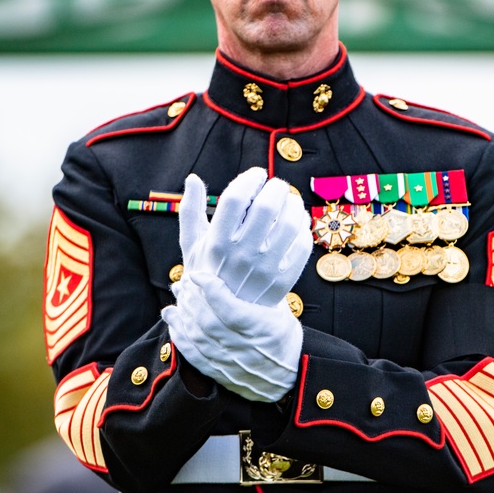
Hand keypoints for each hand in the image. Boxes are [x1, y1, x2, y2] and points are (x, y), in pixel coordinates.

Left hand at [162, 272, 300, 401]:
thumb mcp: (283, 313)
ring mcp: (229, 362)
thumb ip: (262, 294)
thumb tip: (240, 270)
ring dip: (182, 314)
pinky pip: (193, 355)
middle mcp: (243, 347)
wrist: (293, 378)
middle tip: (183, 281)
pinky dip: (179, 336)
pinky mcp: (219, 373)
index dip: (210, 289)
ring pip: (197, 336)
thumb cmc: (287, 340)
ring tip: (176, 296)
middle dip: (191, 297)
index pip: (228, 307)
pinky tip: (173, 320)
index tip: (198, 275)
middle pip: (207, 320)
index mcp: (262, 329)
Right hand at [178, 168, 311, 306]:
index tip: (257, 175)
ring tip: (288, 200)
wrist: (227, 317)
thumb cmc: (210, 272)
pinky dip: (303, 226)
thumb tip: (192, 178)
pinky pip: (302, 244)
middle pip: (266, 206)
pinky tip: (296, 221)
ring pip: (290, 222)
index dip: (249, 179)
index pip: (235, 198)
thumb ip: (191, 211)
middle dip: (275, 187)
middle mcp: (242, 256)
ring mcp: (265, 269)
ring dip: (293, 203)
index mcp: (217, 244)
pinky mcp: (285, 280)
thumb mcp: (193, 245)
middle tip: (276, 185)